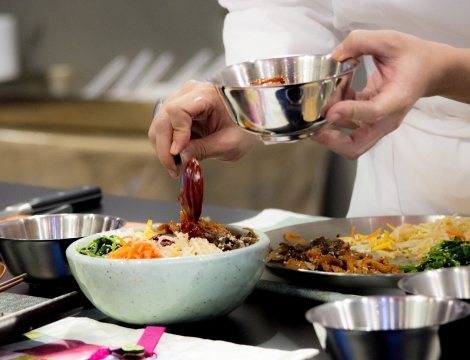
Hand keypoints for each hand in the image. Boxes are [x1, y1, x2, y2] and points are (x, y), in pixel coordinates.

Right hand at [148, 80, 257, 177]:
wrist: (251, 119)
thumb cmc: (245, 127)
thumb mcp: (229, 143)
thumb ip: (203, 149)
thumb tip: (180, 157)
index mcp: (206, 94)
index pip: (177, 110)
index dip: (175, 134)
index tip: (179, 154)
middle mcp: (189, 92)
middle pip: (163, 118)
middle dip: (165, 147)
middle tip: (174, 169)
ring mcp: (182, 100)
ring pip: (159, 124)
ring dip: (163, 148)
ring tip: (176, 167)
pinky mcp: (179, 110)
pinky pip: (165, 127)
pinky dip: (167, 144)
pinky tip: (178, 158)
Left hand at [311, 30, 438, 158]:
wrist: (429, 71)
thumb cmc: (413, 57)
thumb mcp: (391, 40)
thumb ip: (363, 41)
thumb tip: (336, 54)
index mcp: (397, 99)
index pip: (373, 113)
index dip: (350, 113)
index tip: (330, 111)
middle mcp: (387, 118)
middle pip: (357, 146)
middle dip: (333, 142)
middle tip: (313, 130)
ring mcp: (377, 123)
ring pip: (349, 139)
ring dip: (331, 122)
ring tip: (325, 96)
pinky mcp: (368, 121)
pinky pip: (347, 124)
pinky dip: (337, 111)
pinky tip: (337, 90)